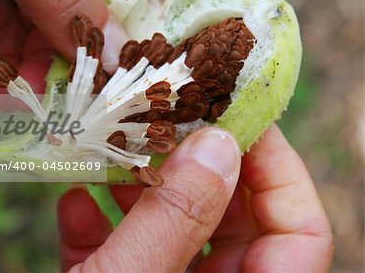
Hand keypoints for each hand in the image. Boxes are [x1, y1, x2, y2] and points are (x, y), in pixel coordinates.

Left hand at [0, 0, 125, 96]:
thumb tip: (114, 48)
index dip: (119, 21)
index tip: (122, 68)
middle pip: (74, 11)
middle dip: (74, 57)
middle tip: (77, 98)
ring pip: (35, 30)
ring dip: (38, 71)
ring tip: (37, 104)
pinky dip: (3, 67)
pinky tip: (5, 90)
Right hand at [57, 125, 332, 271]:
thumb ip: (175, 222)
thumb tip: (216, 144)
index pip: (299, 232)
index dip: (276, 168)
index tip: (235, 116)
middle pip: (230, 222)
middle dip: (194, 166)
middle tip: (162, 121)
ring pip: (173, 231)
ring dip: (139, 190)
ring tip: (109, 153)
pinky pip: (124, 255)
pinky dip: (100, 226)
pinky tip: (73, 201)